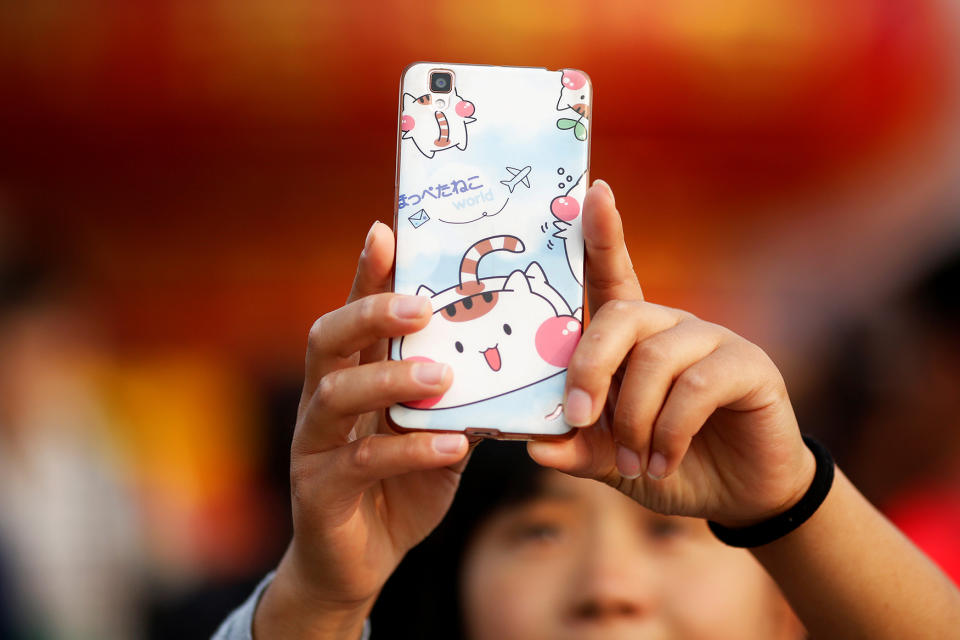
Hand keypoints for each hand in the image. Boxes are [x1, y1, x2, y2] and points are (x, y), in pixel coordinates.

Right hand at [256, 221, 472, 637]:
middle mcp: (322, 401)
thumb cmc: (398, 486)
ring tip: (440, 376)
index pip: (355, 314)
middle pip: (328, 339)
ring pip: (336, 395)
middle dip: (369, 313)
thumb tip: (507, 355)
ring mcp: (315, 445)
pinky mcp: (321, 491)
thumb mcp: (433, 432)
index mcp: (350, 376)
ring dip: (389, 378)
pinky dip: (410, 450)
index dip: (367, 273)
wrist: (357, 562)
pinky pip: (364, 462)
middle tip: (420, 305)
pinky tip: (450, 444)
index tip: (387, 232)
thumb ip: (457, 396)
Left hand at [528, 181, 814, 527]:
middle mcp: (669, 326)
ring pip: (655, 359)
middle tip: (577, 418)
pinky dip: (670, 431)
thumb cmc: (662, 463)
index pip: (610, 275)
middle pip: (619, 316)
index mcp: (631, 337)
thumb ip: (574, 447)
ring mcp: (712, 340)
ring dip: (633, 418)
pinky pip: (697, 386)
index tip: (592, 193)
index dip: (601, 235)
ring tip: (632, 462)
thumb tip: (532, 444)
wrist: (735, 497)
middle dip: (589, 368)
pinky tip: (663, 462)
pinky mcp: (749, 365)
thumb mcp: (608, 458)